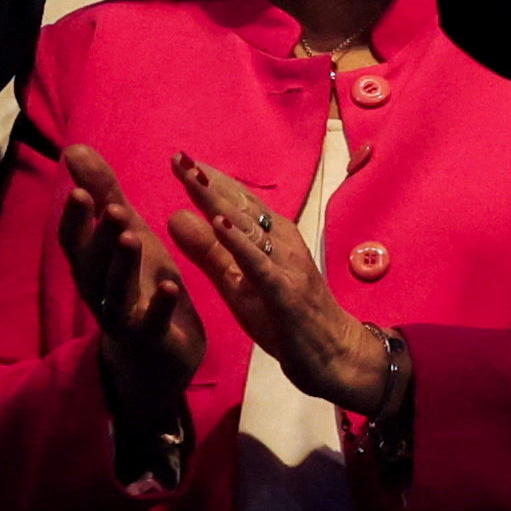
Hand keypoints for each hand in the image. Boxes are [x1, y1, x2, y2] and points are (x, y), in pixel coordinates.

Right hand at [51, 141, 200, 416]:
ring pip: (117, 290)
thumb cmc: (137, 284)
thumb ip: (102, 193)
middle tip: (111, 207)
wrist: (154, 357)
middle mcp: (101, 290)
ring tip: (132, 236)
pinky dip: (160, 303)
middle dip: (100, 236)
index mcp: (96, 263)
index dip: (76, 219)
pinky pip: (153, 320)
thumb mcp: (123, 235)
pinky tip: (171, 285)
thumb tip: (73, 149)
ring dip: (123, 264)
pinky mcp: (153, 336)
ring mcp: (125, 315)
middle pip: (93, 263)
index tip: (77, 190)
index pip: (76, 240)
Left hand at [163, 153, 391, 415]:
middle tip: (179, 156)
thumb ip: (208, 251)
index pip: (237, 204)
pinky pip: (259, 265)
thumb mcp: (237, 283)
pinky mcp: (285, 292)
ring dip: (222, 203)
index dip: (209, 181)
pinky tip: (221, 226)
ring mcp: (285, 266)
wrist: (334, 354)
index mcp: (271, 240)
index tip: (179, 157)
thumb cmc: (285, 317)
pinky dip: (240, 243)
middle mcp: (282, 245)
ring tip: (195, 179)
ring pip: (250, 229)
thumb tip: (175, 215)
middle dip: (210, 183)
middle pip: (242, 208)